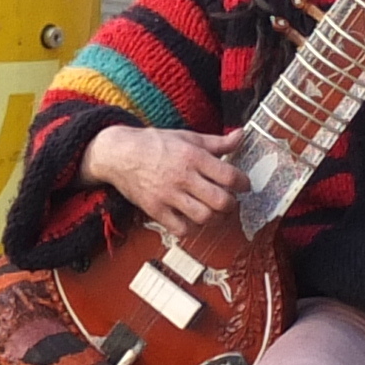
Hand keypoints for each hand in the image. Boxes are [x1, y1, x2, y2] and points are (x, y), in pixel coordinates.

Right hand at [83, 123, 245, 238]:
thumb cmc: (154, 144)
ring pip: (204, 217)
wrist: (119, 154)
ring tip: (214, 211)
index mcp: (193, 156)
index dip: (243, 183)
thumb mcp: (188, 137)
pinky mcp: (155, 210)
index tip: (244, 185)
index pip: (229, 176)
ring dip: (215, 218)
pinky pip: (180, 229)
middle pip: (221, 201)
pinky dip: (191, 228)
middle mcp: (182, 177)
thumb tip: (241, 135)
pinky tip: (192, 218)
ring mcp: (168, 196)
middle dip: (232, 204)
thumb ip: (217, 141)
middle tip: (230, 201)